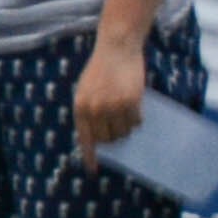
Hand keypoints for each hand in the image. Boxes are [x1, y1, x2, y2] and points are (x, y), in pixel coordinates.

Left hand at [73, 34, 144, 152]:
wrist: (116, 47)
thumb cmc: (101, 69)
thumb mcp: (86, 90)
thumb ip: (89, 111)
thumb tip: (99, 138)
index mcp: (80, 107)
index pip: (85, 139)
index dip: (89, 156)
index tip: (93, 170)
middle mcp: (95, 110)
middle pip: (107, 139)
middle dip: (113, 136)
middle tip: (118, 125)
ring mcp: (113, 107)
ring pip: (123, 132)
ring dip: (126, 126)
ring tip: (125, 110)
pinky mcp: (130, 102)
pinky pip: (136, 122)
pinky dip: (137, 117)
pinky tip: (134, 104)